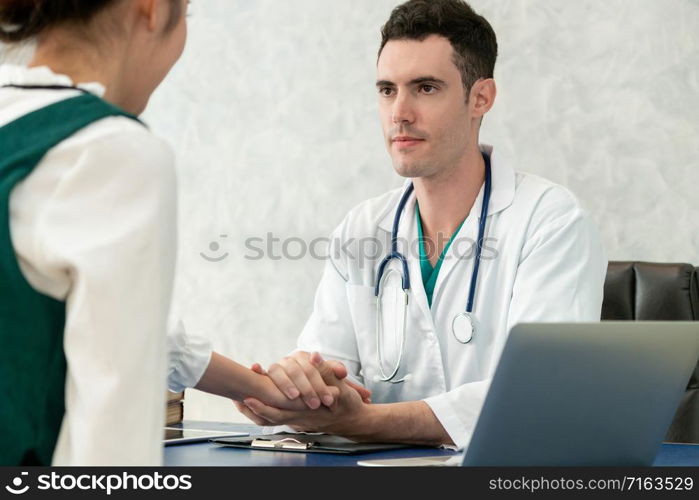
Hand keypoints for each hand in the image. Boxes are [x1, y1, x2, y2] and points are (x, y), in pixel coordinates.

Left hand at [241, 355, 369, 435]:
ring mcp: (297, 419)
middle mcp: (299, 418)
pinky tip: (252, 403)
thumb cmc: (348, 405)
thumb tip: (313, 355)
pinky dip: (262, 412)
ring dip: (254, 411)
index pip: (280, 411)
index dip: (263, 404)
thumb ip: (326, 370)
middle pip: (270, 417)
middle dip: (252, 409)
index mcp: (307, 412)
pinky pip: (276, 418)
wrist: (354, 421)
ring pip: (271, 419)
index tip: (248, 396)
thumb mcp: (342, 387)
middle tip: (238, 398)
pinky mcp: (297, 418)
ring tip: (239, 400)